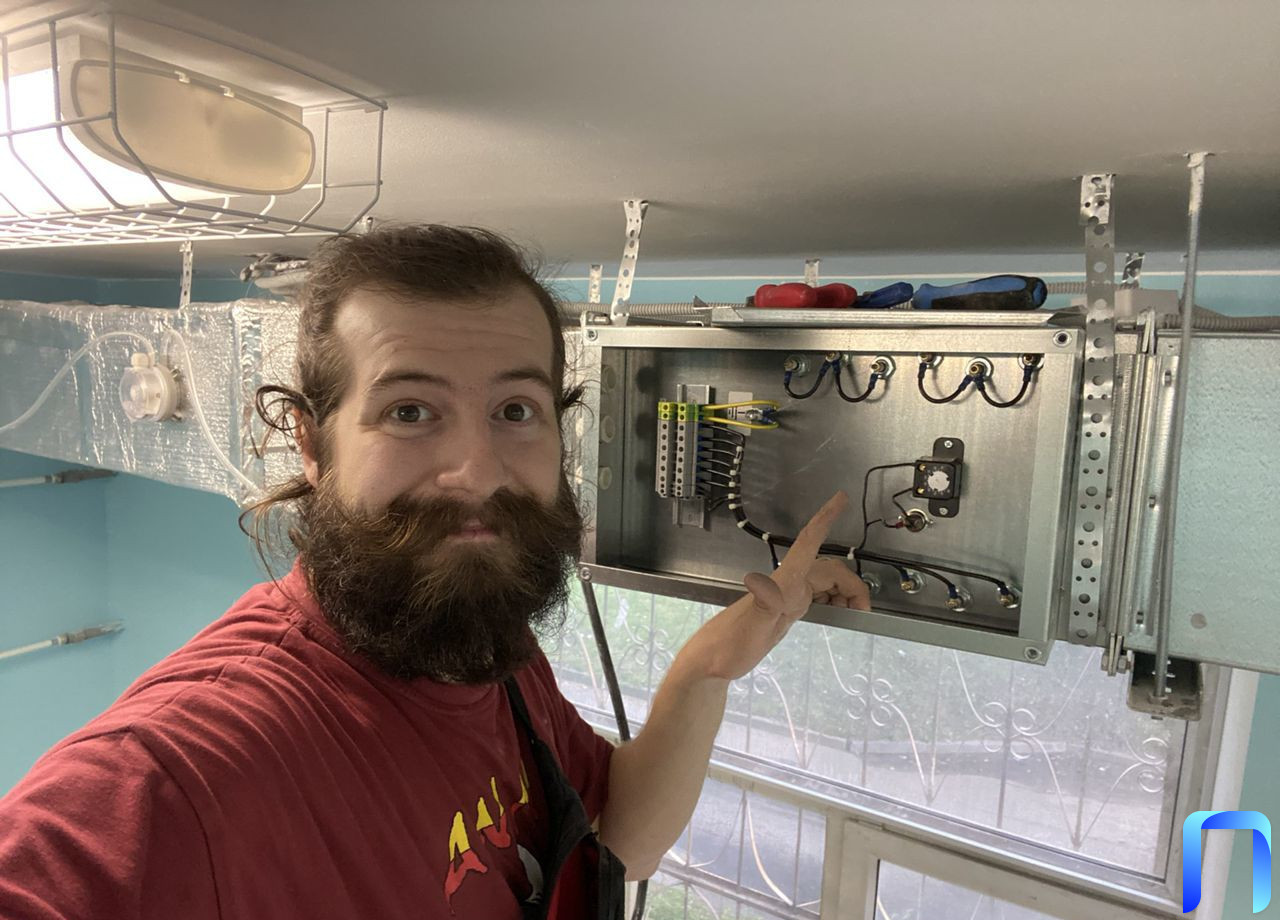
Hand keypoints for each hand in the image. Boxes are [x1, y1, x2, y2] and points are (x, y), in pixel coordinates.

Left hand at [677, 491, 869, 681]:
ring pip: (827, 584)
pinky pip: (819, 596)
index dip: (825, 519)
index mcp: (783, 583)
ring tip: (854, 616)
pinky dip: (835, 602)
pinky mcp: (787, 609)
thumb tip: (764, 579)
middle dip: (852, 586)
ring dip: (845, 595)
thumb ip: (763, 605)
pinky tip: (837, 615)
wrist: (714, 662)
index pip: (808, 543)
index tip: (840, 498)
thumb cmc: (729, 646)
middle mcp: (787, 584)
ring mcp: (788, 596)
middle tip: (865, 612)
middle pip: (830, 571)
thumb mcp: (750, 628)